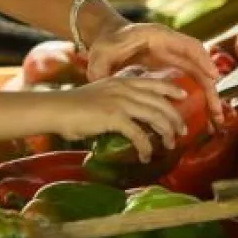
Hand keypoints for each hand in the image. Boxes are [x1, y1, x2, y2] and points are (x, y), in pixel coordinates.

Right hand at [53, 73, 190, 159]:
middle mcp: (123, 88)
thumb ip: (114, 100)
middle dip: (174, 117)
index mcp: (120, 81)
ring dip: (165, 132)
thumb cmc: (71, 107)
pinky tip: (146, 155)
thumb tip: (127, 117)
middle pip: (159, 101)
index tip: (183, 95)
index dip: (170, 87)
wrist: (54, 109)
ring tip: (169, 144)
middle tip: (181, 131)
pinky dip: (145, 146)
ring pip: (154, 116)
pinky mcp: (113, 117)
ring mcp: (119, 101)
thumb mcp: (98, 95)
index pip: (152, 82)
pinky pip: (138, 134)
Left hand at [85, 21, 223, 124]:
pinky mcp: (172, 68)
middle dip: (210, 88)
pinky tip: (203, 114)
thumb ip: (100, 68)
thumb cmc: (105, 45)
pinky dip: (198, 96)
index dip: (202, 60)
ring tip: (216, 119)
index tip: (213, 76)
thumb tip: (101, 84)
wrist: (107, 39)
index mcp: (158, 37)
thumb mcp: (101, 54)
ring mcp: (173, 57)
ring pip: (198, 76)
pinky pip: (190, 81)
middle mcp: (171, 46)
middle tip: (218, 112)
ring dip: (208, 96)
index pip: (188, 45)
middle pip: (198, 65)